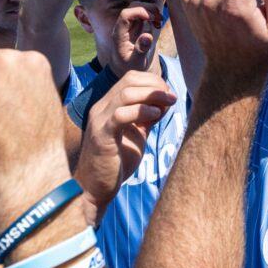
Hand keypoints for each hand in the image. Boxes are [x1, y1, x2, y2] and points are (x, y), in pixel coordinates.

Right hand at [72, 70, 176, 223]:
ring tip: (168, 103)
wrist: (95, 188)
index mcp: (108, 106)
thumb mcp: (136, 134)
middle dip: (155, 86)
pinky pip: (121, 115)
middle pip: (129, 81)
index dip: (152, 82)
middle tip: (171, 97)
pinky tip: (156, 115)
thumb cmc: (116, 162)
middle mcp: (101, 108)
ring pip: (125, 94)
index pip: (130, 79)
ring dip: (152, 95)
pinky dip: (141, 111)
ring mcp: (99, 120)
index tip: (169, 94)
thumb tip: (164, 102)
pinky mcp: (102, 136)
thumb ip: (146, 117)